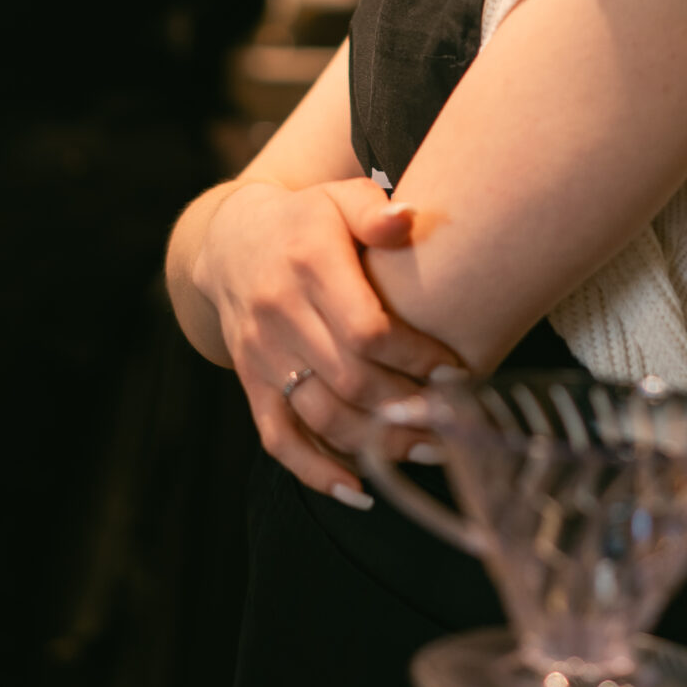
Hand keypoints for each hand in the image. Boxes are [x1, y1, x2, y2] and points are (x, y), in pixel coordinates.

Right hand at [194, 176, 459, 501]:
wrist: (230, 243)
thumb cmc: (307, 220)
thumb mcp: (339, 197)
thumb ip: (373, 209)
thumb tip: (407, 219)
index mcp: (310, 264)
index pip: (366, 328)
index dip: (414, 359)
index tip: (456, 371)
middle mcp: (280, 312)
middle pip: (350, 379)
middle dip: (408, 408)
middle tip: (455, 421)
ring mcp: (261, 353)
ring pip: (320, 415)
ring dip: (376, 443)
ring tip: (426, 451)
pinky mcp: (250, 382)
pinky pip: (277, 436)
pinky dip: (314, 470)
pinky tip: (356, 489)